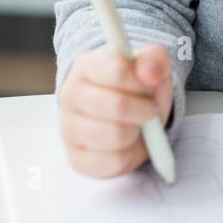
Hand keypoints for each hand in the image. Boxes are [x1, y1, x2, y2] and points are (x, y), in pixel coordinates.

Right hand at [58, 43, 174, 177]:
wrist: (127, 115)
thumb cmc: (137, 86)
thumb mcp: (151, 64)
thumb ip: (154, 60)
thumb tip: (150, 74)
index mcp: (86, 65)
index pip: (117, 70)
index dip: (142, 81)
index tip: (150, 84)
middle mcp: (70, 95)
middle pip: (117, 106)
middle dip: (144, 110)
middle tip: (150, 110)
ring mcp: (69, 128)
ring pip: (115, 136)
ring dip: (137, 132)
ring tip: (136, 125)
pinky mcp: (76, 159)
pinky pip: (113, 162)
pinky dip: (130, 155)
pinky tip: (127, 144)